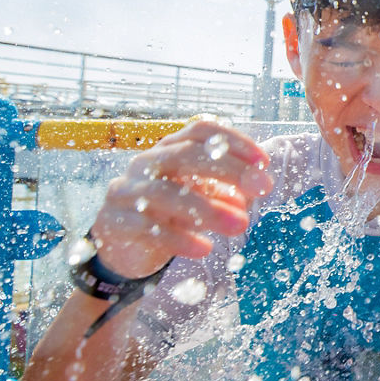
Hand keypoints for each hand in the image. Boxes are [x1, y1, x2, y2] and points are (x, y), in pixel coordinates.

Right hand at [88, 119, 270, 276]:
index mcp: (170, 149)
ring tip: (240, 225)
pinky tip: (204, 249)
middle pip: (186, 155)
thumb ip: (228, 192)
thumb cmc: (169, 214)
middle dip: (230, 170)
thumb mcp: (202, 198)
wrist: (122, 245)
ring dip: (208, 208)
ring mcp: (127, 190)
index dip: (234, 141)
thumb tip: (253, 191)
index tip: (264, 161)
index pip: (200, 132)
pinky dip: (179, 238)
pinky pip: (147, 227)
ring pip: (165, 192)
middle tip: (263, 188)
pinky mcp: (114, 221)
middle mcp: (146, 163)